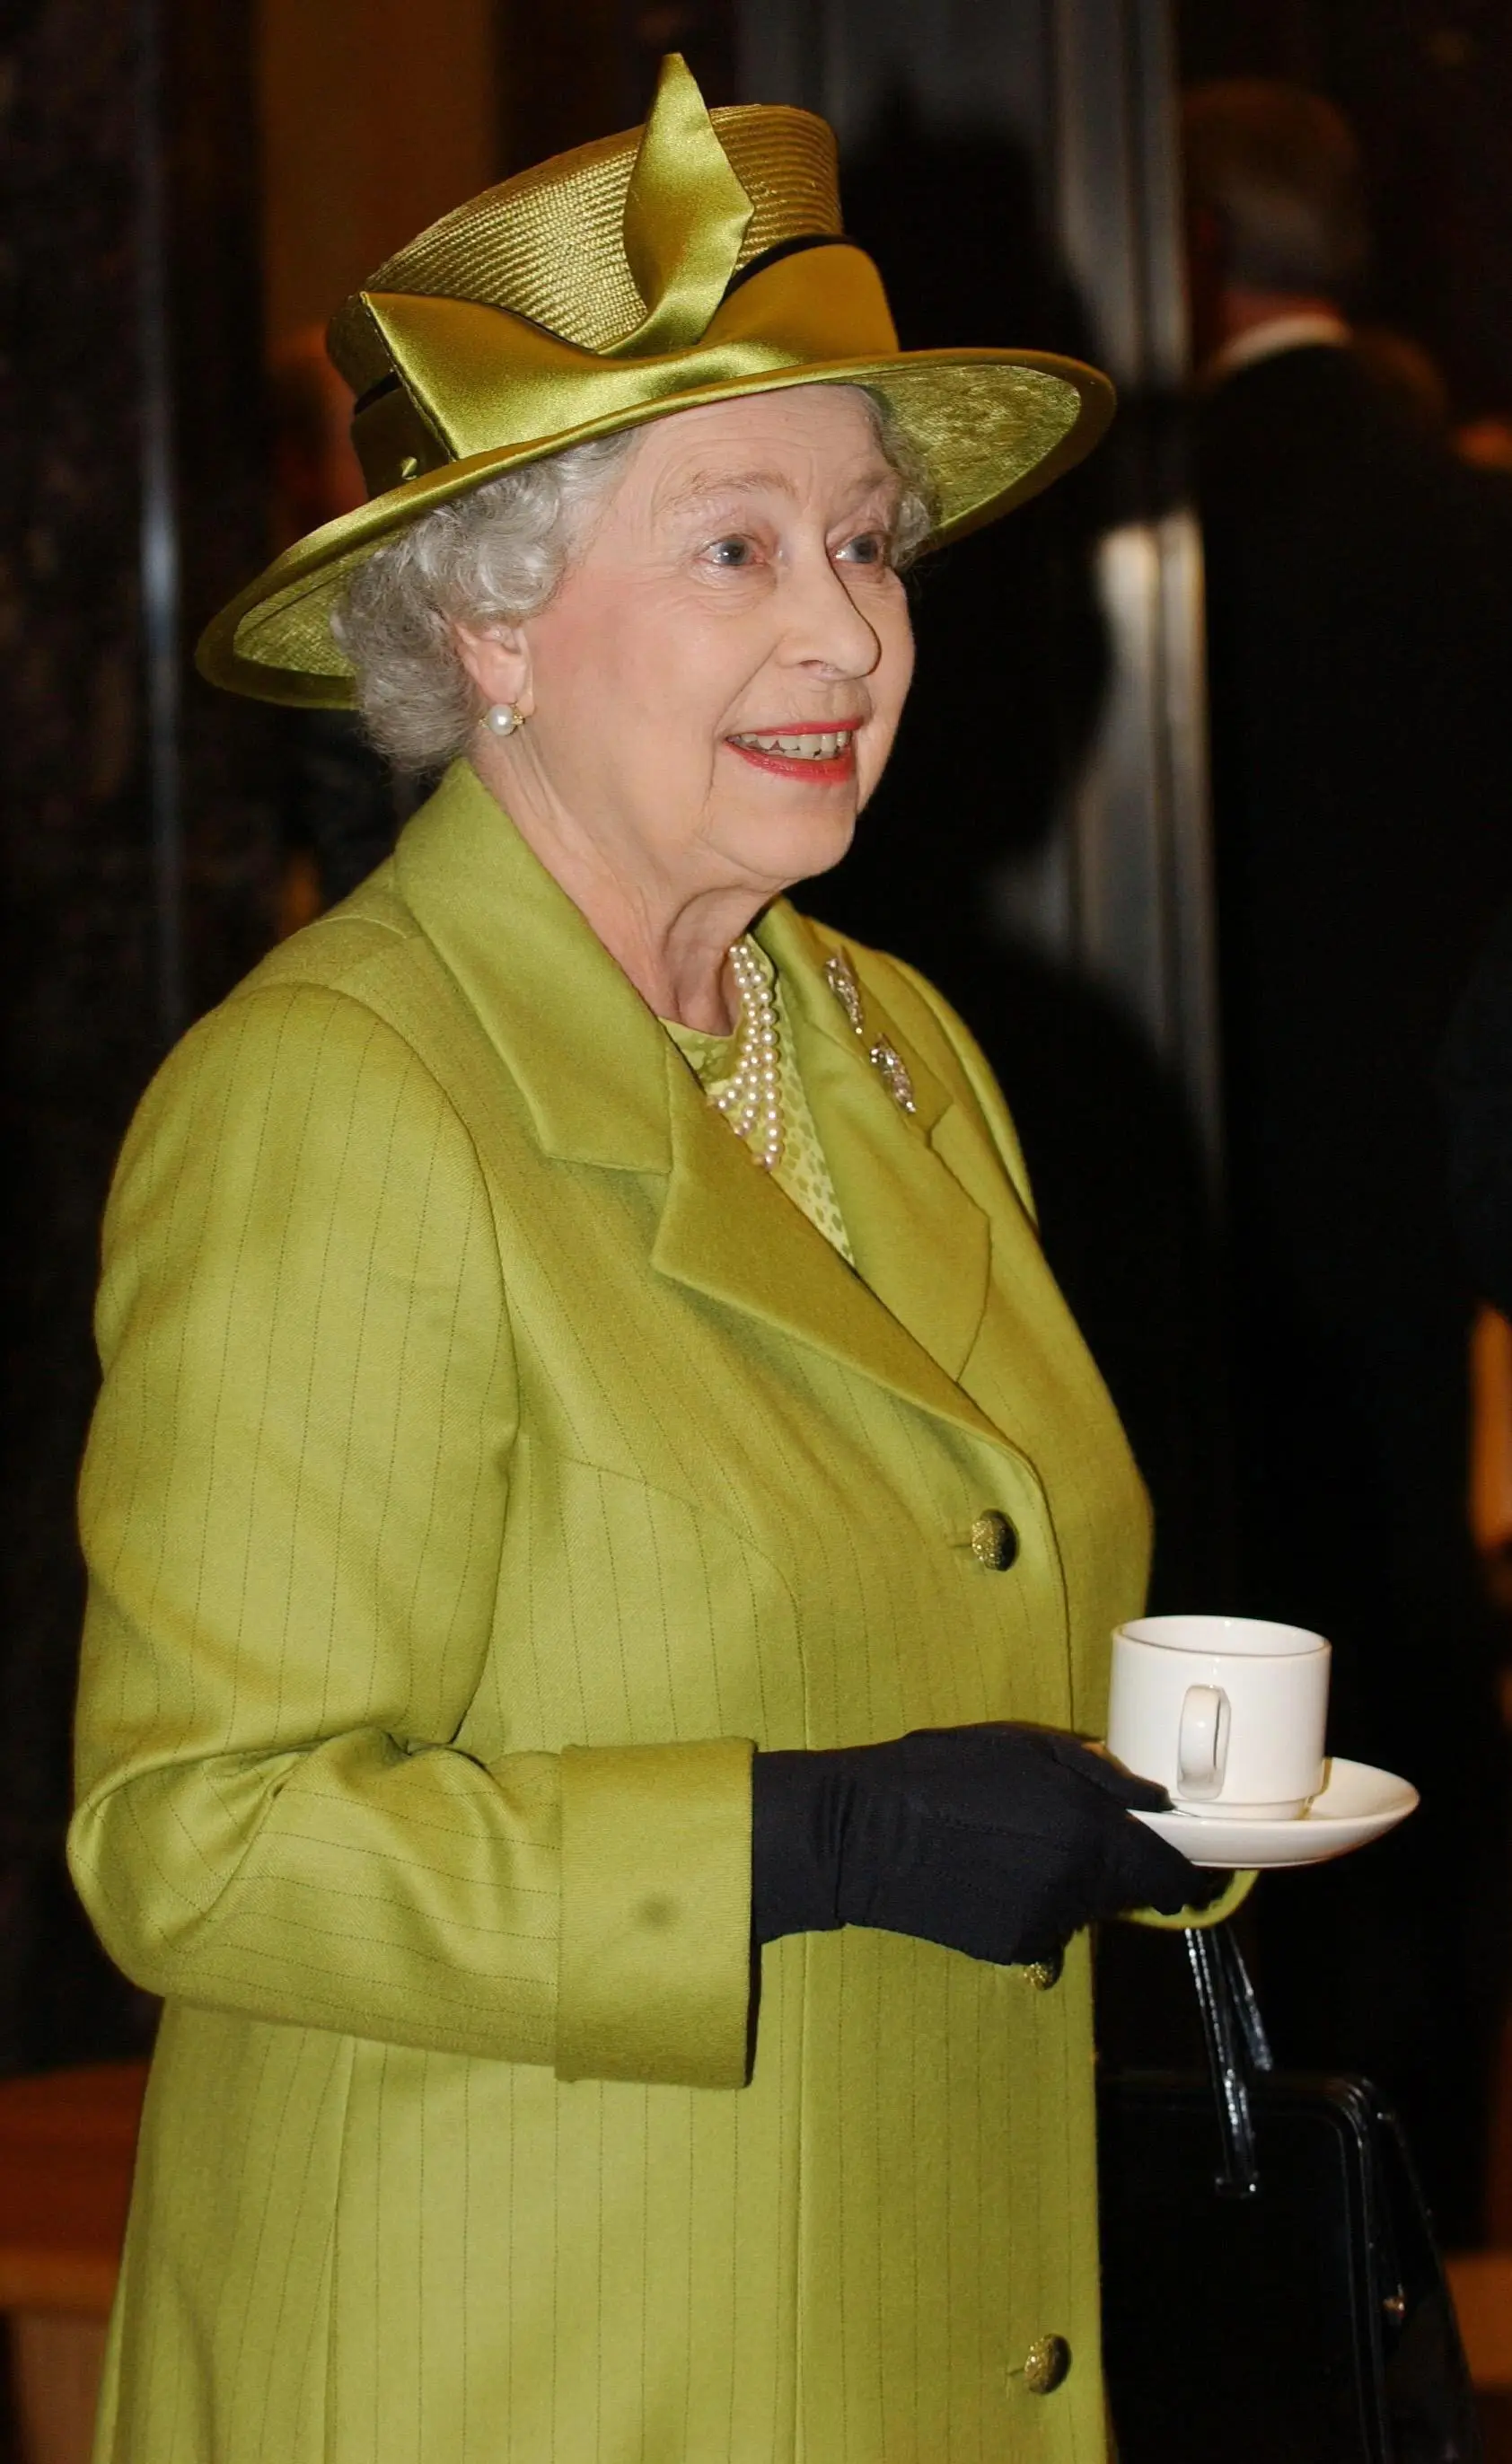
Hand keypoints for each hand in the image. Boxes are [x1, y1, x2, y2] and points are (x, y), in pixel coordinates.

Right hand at [752, 1722, 1218, 1966]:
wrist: (867, 1833)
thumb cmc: (944, 1773)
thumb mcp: (1026, 1747)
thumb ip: (1102, 1776)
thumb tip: (1158, 1804)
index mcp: (1091, 1832)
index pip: (1171, 1876)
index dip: (1187, 1874)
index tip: (1189, 1868)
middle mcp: (1079, 1886)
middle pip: (1130, 1893)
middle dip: (1122, 1868)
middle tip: (1078, 1832)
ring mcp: (1046, 1923)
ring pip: (1088, 1908)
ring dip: (1077, 1883)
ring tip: (1024, 1843)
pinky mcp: (1012, 1946)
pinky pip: (1048, 1926)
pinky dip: (1038, 1903)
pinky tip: (996, 1871)